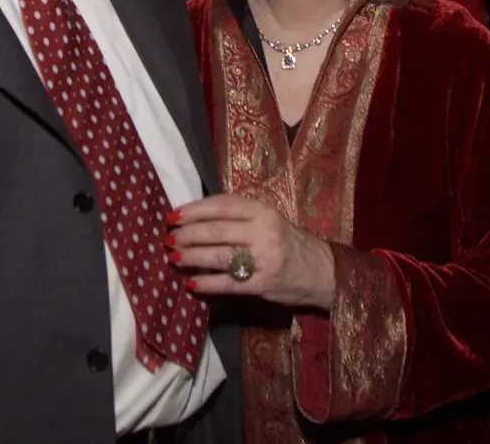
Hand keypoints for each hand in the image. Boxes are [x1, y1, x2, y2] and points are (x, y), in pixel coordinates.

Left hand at [167, 193, 335, 309]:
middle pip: (216, 230)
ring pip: (219, 256)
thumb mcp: (268, 218)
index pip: (221, 205)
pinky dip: (207, 283)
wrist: (321, 271)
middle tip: (168, 238)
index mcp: (262, 211)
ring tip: (174, 256)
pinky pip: (228, 284)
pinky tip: (191, 282)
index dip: (194, 210)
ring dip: (192, 256)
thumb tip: (195, 214)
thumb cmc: (287, 241)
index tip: (173, 215)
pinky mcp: (263, 285)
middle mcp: (263, 232)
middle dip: (187, 234)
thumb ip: (238, 214)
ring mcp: (264, 259)